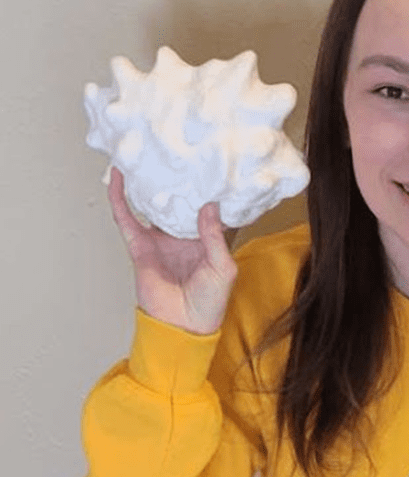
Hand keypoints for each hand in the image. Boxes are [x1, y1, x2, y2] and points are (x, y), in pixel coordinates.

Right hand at [107, 167, 238, 334]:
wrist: (183, 326)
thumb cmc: (210, 302)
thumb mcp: (223, 267)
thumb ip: (215, 237)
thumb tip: (209, 206)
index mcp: (207, 238)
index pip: (207, 206)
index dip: (208, 187)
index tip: (211, 162)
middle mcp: (183, 235)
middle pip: (177, 200)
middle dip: (177, 178)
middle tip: (178, 150)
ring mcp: (160, 239)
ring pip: (151, 204)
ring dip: (147, 182)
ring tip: (144, 153)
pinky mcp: (140, 246)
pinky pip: (127, 218)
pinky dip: (120, 198)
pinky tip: (118, 177)